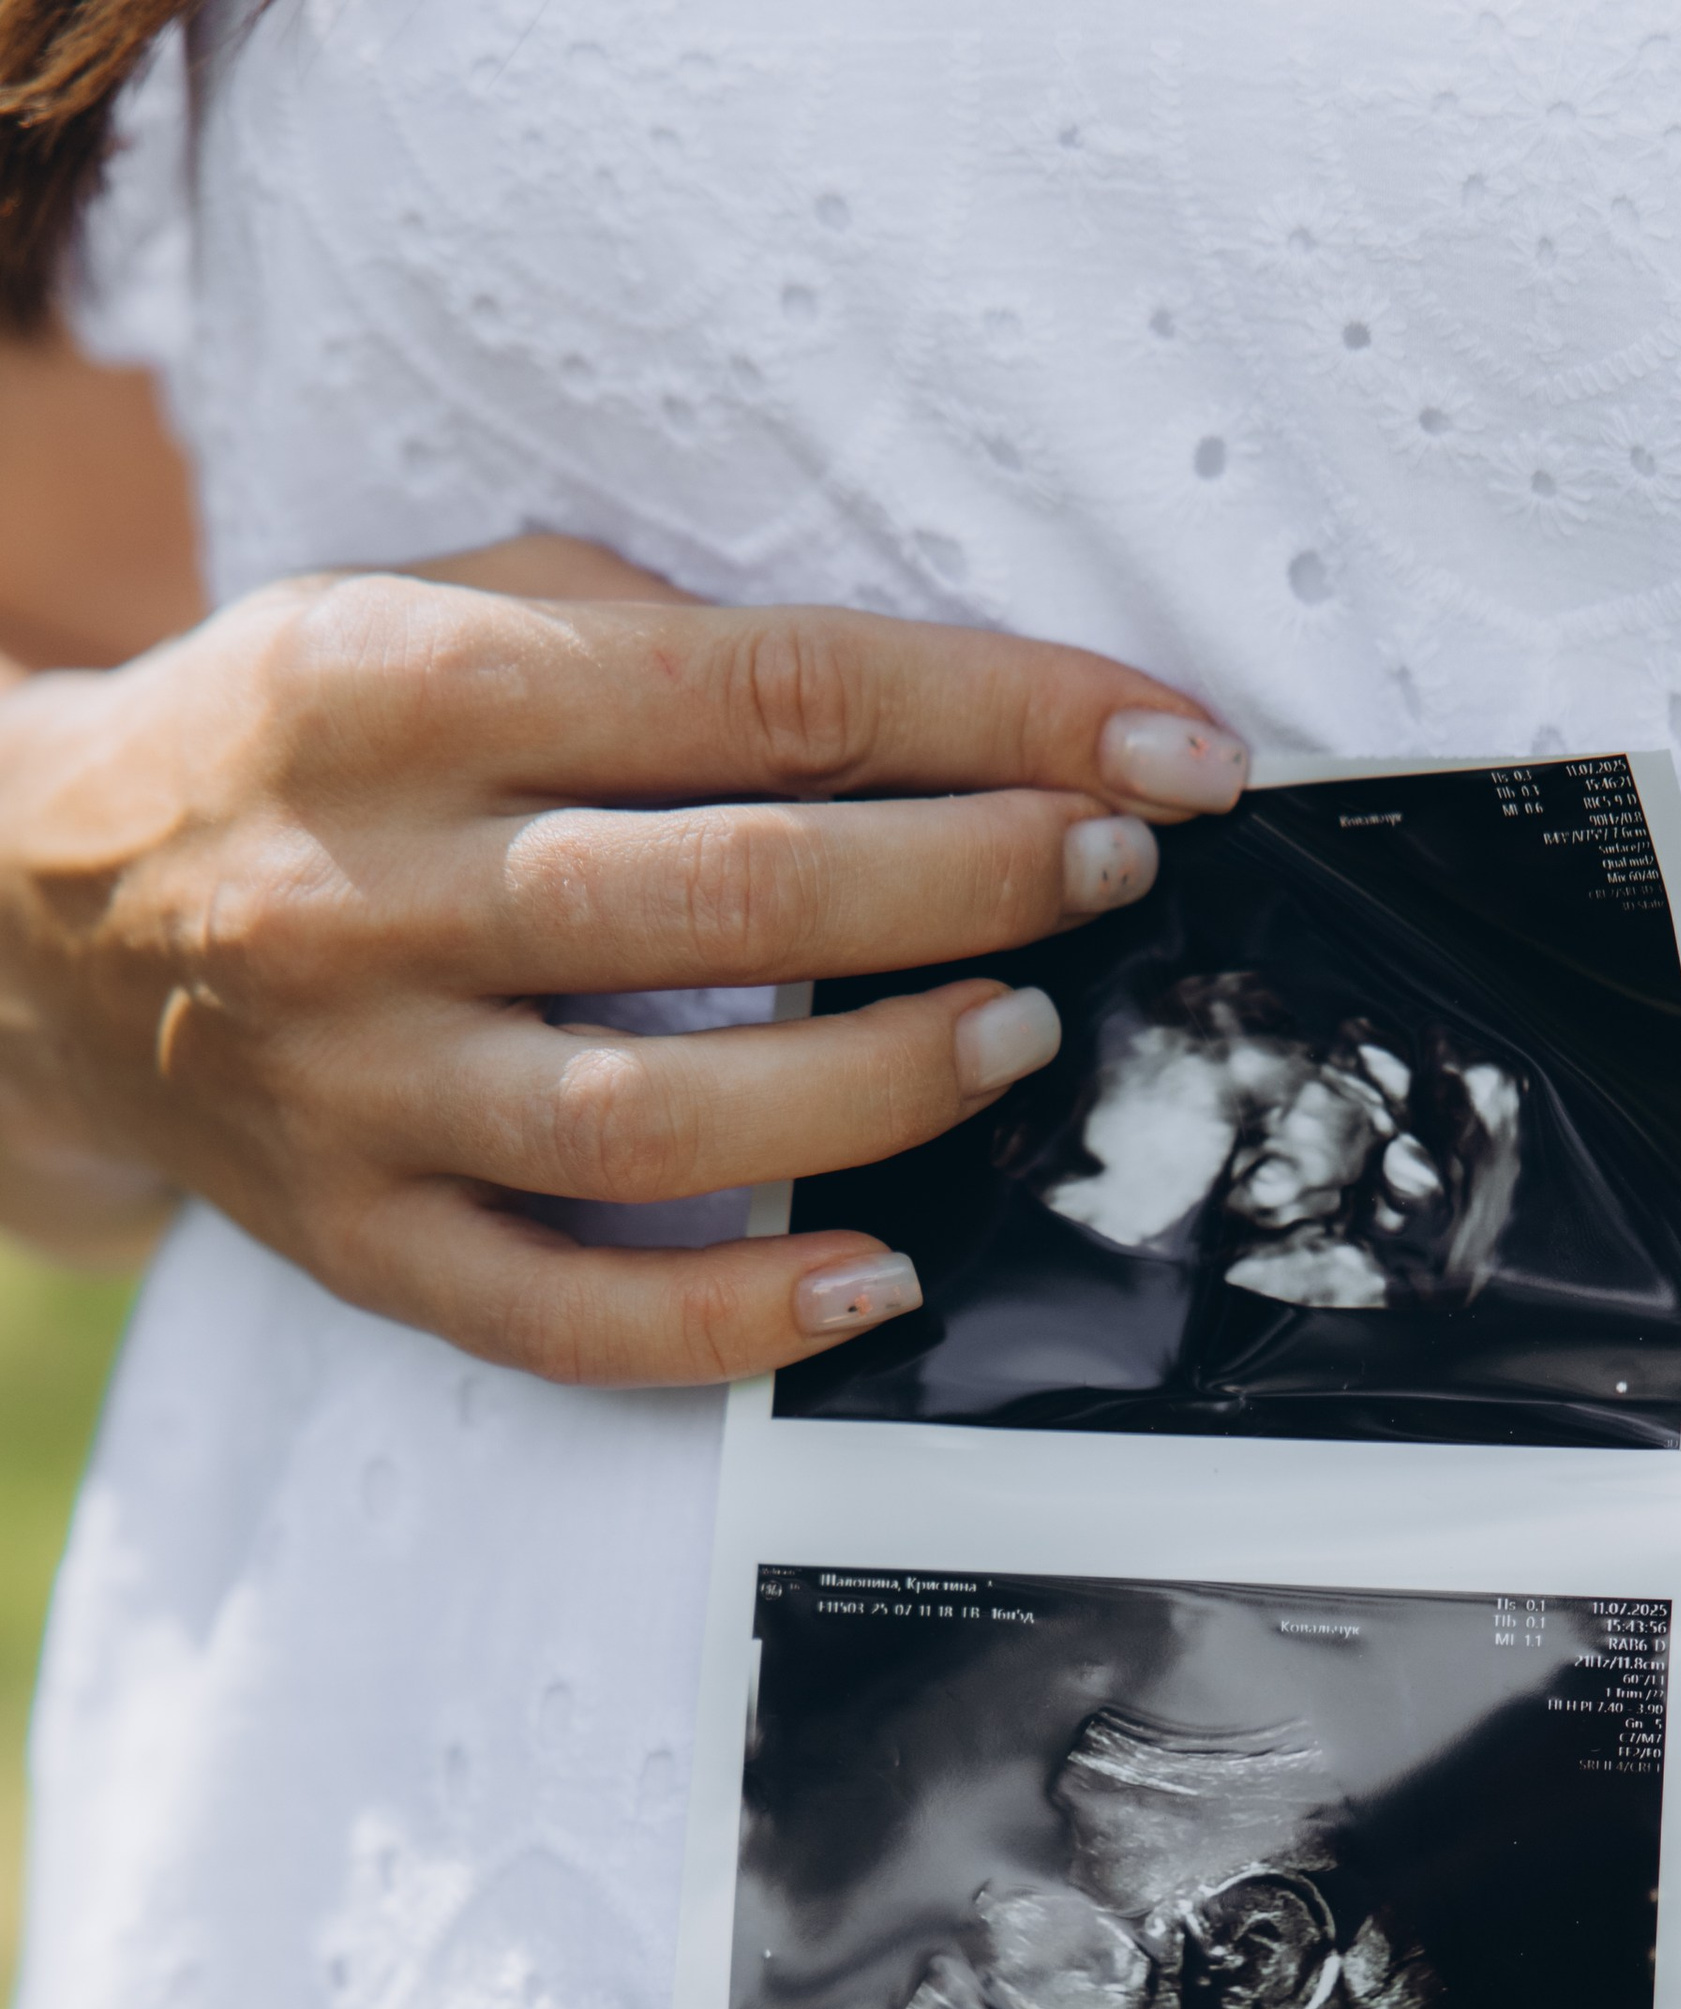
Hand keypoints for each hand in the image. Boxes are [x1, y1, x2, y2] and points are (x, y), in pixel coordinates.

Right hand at [0, 529, 1244, 1375]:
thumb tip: (936, 711)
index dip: (997, 715)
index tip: (1158, 746)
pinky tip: (875, 1283)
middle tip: (1109, 871)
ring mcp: (357, 1087)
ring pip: (658, 1115)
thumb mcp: (428, 608)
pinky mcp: (358, 1239)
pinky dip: (734, 1318)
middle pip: (731, 896)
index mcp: (401, 686)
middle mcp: (368, 890)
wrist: (34, 914)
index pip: (763, 691)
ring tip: (1015, 1036)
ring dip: (878, 1083)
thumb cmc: (297, 745)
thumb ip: (642, 641)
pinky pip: (563, 1315)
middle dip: (969, 878)